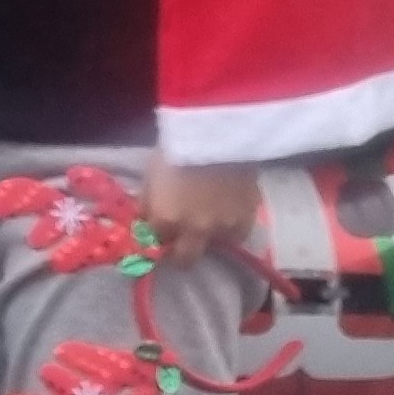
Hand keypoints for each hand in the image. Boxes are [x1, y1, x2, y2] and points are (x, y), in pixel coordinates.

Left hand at [142, 155, 258, 265]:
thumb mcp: (149, 176)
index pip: (154, 244)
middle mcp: (195, 231)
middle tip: (179, 242)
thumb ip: (147, 204)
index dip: (154, 239)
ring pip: (214, 247)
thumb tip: (145, 220)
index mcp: (166, 220)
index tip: (156, 235)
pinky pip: (238, 235)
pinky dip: (231, 230)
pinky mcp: (248, 218)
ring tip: (207, 221)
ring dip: (208, 239)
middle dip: (179, 255)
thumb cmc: (177, 148)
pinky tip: (227, 216)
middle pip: (185, 259)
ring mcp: (224, 228)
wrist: (218, 134)